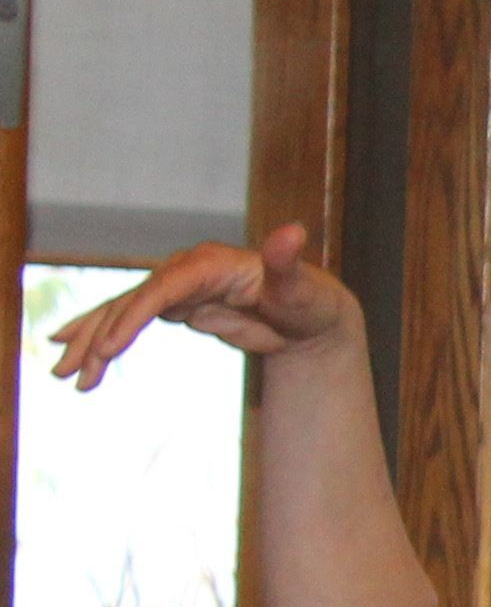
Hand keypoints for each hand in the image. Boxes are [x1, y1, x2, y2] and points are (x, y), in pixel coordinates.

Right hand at [50, 227, 364, 387]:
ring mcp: (177, 289)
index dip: (133, 316)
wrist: (311, 313)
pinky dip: (104, 336)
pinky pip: (131, 321)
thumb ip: (288, 263)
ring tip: (64, 374)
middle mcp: (184, 272)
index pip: (162, 290)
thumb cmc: (309, 299)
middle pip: (131, 301)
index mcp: (208, 265)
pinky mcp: (176, 306)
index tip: (109, 347)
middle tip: (70, 369)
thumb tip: (293, 232)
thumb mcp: (302, 288)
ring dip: (90, 342)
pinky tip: (80, 354)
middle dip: (97, 335)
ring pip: (122, 312)